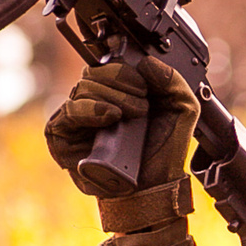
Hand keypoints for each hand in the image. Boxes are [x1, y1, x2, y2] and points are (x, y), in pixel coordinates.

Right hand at [43, 57, 199, 196]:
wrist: (155, 184)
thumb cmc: (164, 149)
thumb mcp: (182, 109)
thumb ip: (173, 79)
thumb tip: (146, 62)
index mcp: (118, 91)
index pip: (108, 64)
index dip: (124, 68)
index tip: (145, 85)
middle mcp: (95, 101)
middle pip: (94, 73)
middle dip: (121, 83)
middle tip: (142, 106)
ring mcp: (78, 118)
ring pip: (83, 88)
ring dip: (111, 96)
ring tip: (132, 115)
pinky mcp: (63, 136)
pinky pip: (67, 113)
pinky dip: (89, 109)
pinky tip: (109, 116)